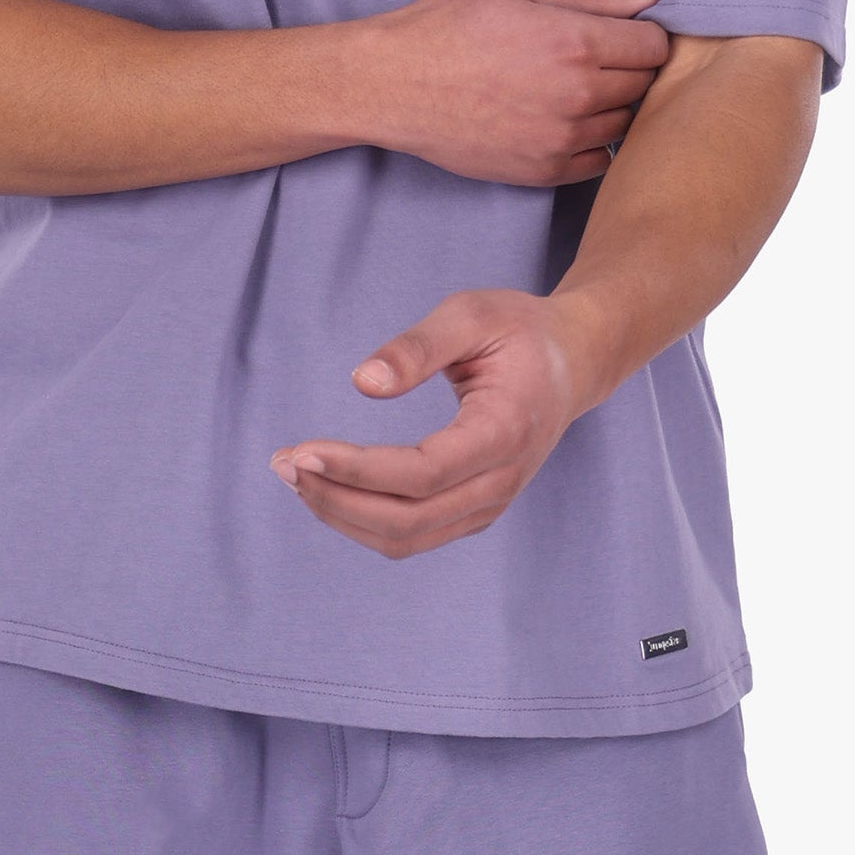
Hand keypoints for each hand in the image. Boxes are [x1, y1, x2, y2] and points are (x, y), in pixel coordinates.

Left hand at [270, 285, 604, 559]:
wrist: (574, 363)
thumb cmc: (520, 331)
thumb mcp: (472, 315)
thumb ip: (418, 346)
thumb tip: (362, 382)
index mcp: (504, 432)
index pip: (422, 474)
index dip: (356, 470)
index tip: (301, 450)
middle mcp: (501, 482)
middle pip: (407, 520)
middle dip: (335, 498)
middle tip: (281, 461)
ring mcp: (489, 505)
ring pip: (405, 539)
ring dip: (341, 515)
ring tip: (293, 474)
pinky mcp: (473, 511)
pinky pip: (412, 535)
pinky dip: (361, 520)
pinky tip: (326, 488)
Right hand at [359, 0, 670, 187]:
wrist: (392, 84)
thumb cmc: (447, 24)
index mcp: (575, 42)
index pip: (654, 45)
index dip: (642, 34)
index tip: (619, 32)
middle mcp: (577, 96)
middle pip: (643, 85)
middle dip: (628, 67)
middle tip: (594, 57)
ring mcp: (561, 140)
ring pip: (624, 124)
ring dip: (611, 106)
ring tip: (573, 88)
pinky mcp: (543, 172)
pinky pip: (599, 162)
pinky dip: (592, 143)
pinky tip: (563, 121)